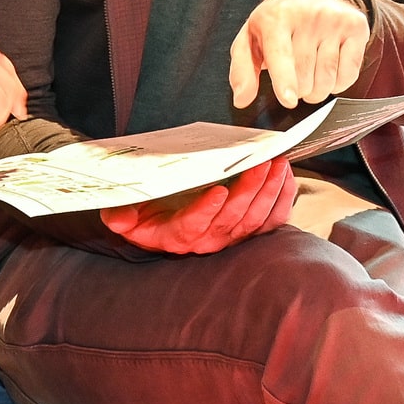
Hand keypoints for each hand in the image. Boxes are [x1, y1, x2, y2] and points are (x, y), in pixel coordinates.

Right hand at [102, 157, 298, 253]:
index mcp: (176, 236)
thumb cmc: (148, 215)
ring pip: (255, 219)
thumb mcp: (125, 215)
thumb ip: (120, 216)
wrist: (164, 225)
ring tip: (276, 164)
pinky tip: (285, 177)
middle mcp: (207, 241)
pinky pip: (271, 220)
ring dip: (269, 191)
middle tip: (261, 163)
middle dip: (249, 190)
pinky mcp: (248, 231)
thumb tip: (117, 215)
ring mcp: (230, 237)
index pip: (192, 227)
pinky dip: (282, 199)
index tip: (217, 191)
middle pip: (232, 219)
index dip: (206, 211)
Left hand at [228, 0, 368, 109]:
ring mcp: (333, 20)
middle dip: (297, 90)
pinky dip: (338, 83)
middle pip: (304, 77)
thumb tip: (241, 99)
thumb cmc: (275, 24)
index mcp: (274, 17)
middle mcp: (306, 14)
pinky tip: (329, 67)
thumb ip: (241, 71)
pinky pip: (348, 75)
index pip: (281, 53)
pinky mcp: (355, 26)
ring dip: (317, 90)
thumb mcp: (249, 41)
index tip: (288, 99)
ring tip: (310, 72)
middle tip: (293, 76)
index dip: (284, 80)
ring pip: (327, 80)